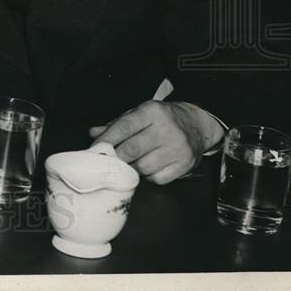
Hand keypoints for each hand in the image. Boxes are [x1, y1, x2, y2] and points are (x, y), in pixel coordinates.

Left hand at [88, 101, 224, 184]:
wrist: (197, 125)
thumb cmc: (162, 119)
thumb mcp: (139, 114)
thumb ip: (116, 124)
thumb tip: (93, 133)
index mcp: (152, 112)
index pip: (123, 127)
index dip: (106, 140)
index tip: (94, 149)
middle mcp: (166, 129)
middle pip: (132, 150)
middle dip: (116, 157)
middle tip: (109, 160)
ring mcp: (177, 148)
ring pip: (143, 167)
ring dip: (133, 168)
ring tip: (133, 161)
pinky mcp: (184, 165)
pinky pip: (157, 179)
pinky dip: (149, 176)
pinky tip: (150, 166)